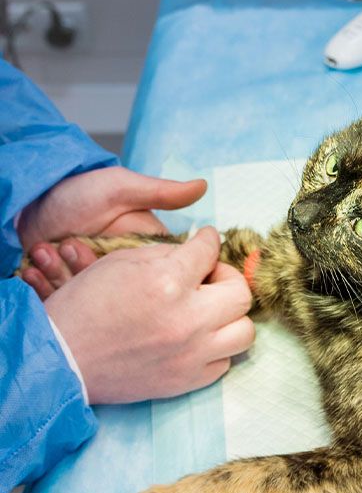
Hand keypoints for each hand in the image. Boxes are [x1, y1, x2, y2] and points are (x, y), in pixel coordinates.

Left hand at [19, 166, 206, 298]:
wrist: (27, 204)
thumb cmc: (75, 192)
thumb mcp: (119, 189)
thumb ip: (161, 192)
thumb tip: (203, 185)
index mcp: (146, 254)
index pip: (162, 274)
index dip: (144, 271)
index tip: (115, 254)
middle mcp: (125, 277)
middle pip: (123, 294)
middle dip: (89, 269)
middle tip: (68, 245)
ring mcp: (97, 289)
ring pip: (92, 301)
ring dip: (62, 275)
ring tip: (45, 249)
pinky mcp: (71, 298)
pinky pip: (67, 306)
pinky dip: (45, 286)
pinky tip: (34, 268)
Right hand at [45, 227, 253, 403]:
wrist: (61, 357)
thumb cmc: (84, 306)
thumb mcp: (119, 263)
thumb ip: (166, 254)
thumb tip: (197, 250)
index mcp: (167, 282)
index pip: (209, 251)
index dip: (209, 240)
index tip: (207, 240)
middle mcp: (188, 319)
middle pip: (241, 294)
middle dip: (228, 278)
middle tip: (210, 277)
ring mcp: (192, 353)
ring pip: (245, 332)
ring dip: (231, 317)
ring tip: (210, 311)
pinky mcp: (188, 380)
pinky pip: (224, 362)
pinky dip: (216, 347)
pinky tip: (197, 338)